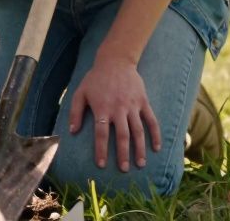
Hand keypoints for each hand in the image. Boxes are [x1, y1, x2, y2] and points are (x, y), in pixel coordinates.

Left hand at [67, 56, 160, 172]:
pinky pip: (151, 120)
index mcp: (102, 108)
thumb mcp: (80, 92)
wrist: (116, 61)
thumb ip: (75, 112)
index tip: (102, 165)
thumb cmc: (95, 79)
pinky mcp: (143, 102)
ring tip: (140, 164)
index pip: (101, 134)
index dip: (101, 150)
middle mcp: (118, 109)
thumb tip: (73, 132)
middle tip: (124, 169)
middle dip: (123, 154)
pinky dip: (156, 134)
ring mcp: (132, 106)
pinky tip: (157, 148)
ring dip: (140, 149)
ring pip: (138, 131)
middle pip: (122, 136)